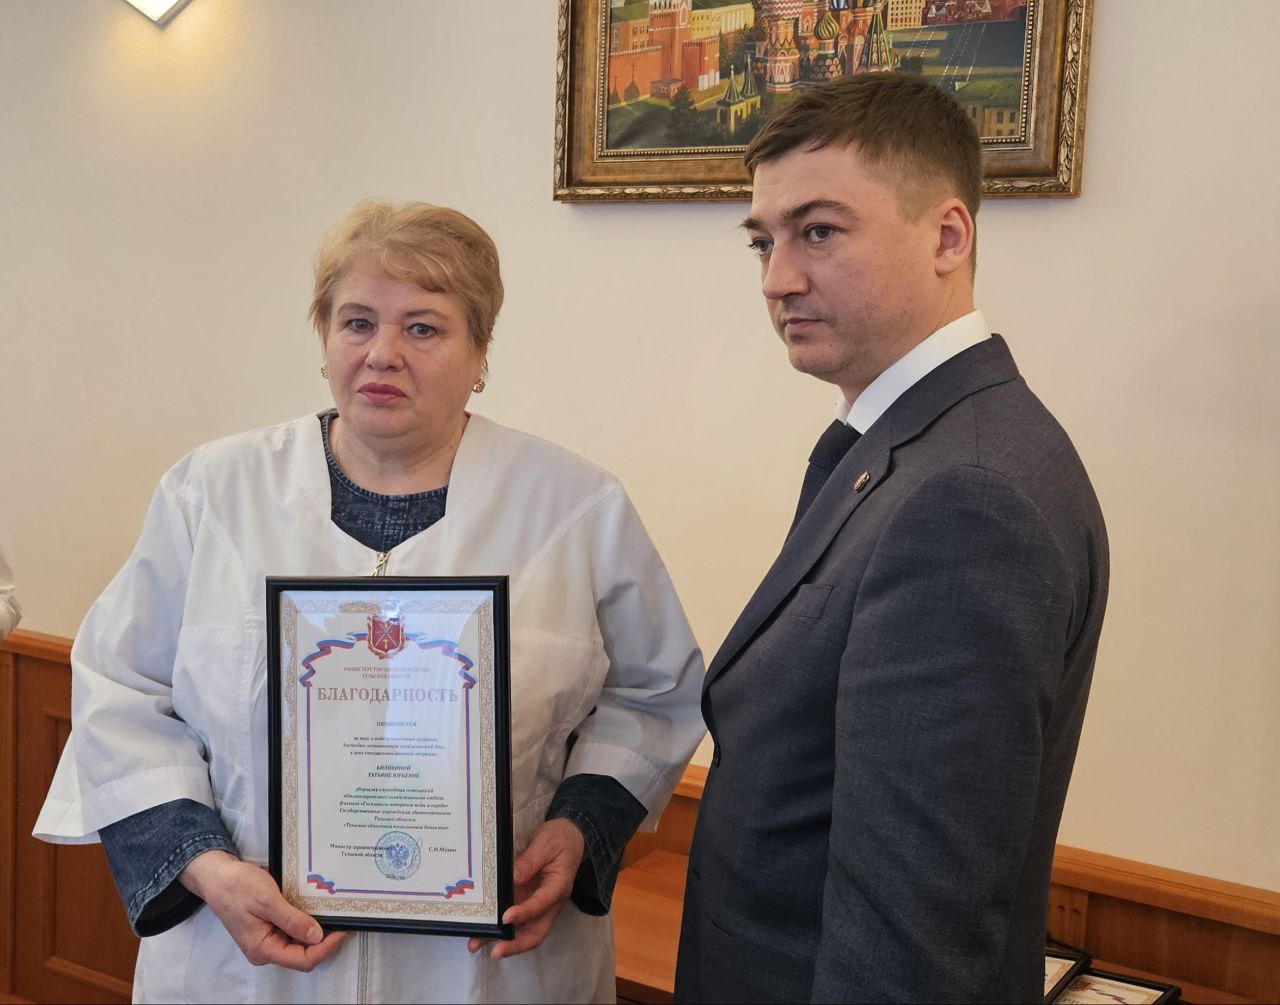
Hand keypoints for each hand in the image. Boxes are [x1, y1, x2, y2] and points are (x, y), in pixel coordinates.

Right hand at [179, 850, 347, 970]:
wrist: (217, 876)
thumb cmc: (237, 887)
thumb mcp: (267, 900)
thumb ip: (292, 920)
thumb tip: (317, 936)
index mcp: (263, 949)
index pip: (303, 959)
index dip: (326, 947)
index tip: (342, 929)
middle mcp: (266, 949)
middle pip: (303, 953)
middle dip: (324, 939)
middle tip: (341, 918)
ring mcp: (268, 939)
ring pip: (300, 941)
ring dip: (315, 929)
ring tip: (331, 911)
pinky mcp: (270, 927)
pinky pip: (293, 930)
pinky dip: (305, 921)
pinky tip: (314, 908)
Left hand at [467, 817, 585, 959]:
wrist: (570, 838)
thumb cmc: (560, 839)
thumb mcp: (545, 844)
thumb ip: (529, 862)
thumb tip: (511, 878)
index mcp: (559, 886)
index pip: (541, 904)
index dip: (524, 913)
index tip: (506, 918)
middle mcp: (550, 902)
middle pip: (536, 932)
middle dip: (515, 944)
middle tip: (495, 952)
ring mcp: (539, 905)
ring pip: (523, 930)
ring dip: (502, 940)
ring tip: (476, 944)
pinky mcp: (528, 903)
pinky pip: (516, 920)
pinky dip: (500, 928)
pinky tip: (482, 930)